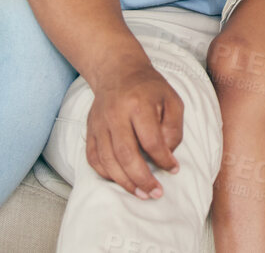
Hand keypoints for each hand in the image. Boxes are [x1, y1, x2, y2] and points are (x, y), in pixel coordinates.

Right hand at [85, 59, 183, 199]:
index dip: (163, 159)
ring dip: (125, 182)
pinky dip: (106, 174)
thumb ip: (173, 127)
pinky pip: (93, 159)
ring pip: (107, 160)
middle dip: (142, 178)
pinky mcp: (90, 130)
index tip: (173, 168)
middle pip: (126, 154)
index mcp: (138, 104)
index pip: (151, 140)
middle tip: (156, 193)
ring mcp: (99, 123)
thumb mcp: (171, 99)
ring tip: (141, 194)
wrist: (117, 71)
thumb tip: (167, 154)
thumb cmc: (149, 88)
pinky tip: (121, 181)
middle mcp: (115, 114)